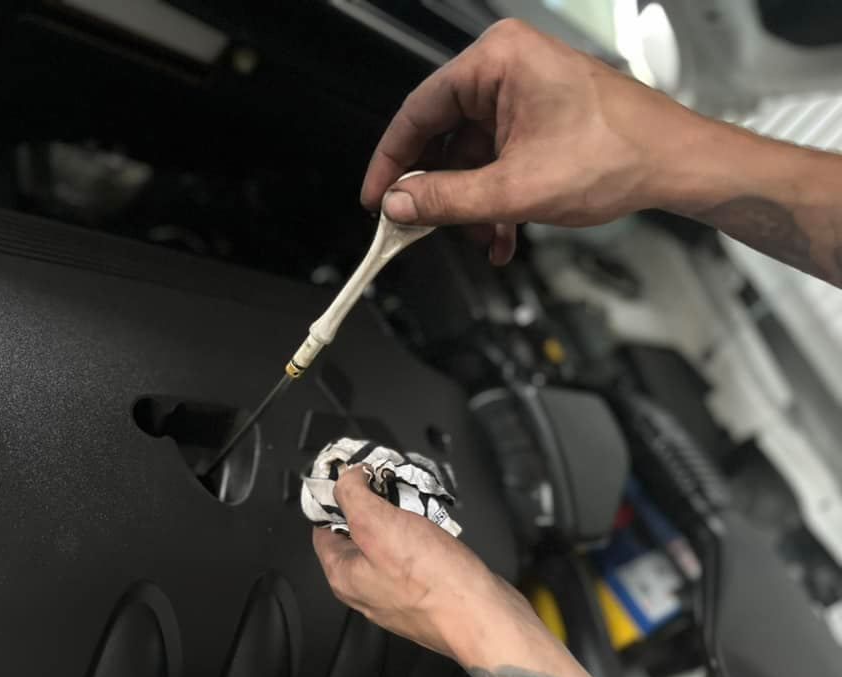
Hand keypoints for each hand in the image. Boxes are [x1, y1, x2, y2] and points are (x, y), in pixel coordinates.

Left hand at [313, 466, 629, 676]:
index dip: (337, 496)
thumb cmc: (435, 583)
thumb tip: (346, 478)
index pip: (322, 526)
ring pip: (389, 542)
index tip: (355, 476)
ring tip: (418, 505)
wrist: (482, 616)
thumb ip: (353, 496)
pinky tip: (436, 528)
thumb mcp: (379, 524)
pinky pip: (415, 555)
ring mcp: (395, 593)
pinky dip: (423, 535)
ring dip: (403, 518)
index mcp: (343, 575)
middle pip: (358, 532)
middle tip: (393, 487)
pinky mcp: (424, 592)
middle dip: (375, 504)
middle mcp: (364, 588)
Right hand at [361, 18, 714, 264]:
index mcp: (497, 61)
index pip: (419, 111)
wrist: (676, 165)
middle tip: (419, 228)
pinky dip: (494, 197)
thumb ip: (447, 199)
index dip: (392, 162)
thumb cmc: (617, 155)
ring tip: (482, 240)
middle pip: (444, 136)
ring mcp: (523, 93)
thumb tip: (399, 203)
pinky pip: (496, 159)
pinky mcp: (537, 117)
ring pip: (471, 155)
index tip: (376, 198)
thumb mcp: (516, 189)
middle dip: (440, 192)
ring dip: (471, 205)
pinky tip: (502, 233)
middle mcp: (506, 69)